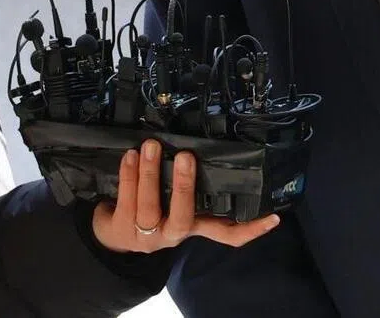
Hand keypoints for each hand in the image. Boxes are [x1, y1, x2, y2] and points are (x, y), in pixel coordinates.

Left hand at [92, 140, 279, 252]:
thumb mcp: (170, 197)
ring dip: (150, 174)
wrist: (107, 230)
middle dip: (184, 187)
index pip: (225, 234)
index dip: (249, 228)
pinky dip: (129, 176)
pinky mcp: (122, 230)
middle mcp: (172, 234)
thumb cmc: (146, 203)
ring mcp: (146, 235)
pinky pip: (126, 201)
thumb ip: (185, 182)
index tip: (272, 216)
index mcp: (191, 225)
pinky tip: (130, 157)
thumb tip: (201, 144)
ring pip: (149, 208)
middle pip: (183, 218)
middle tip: (186, 156)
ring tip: (151, 146)